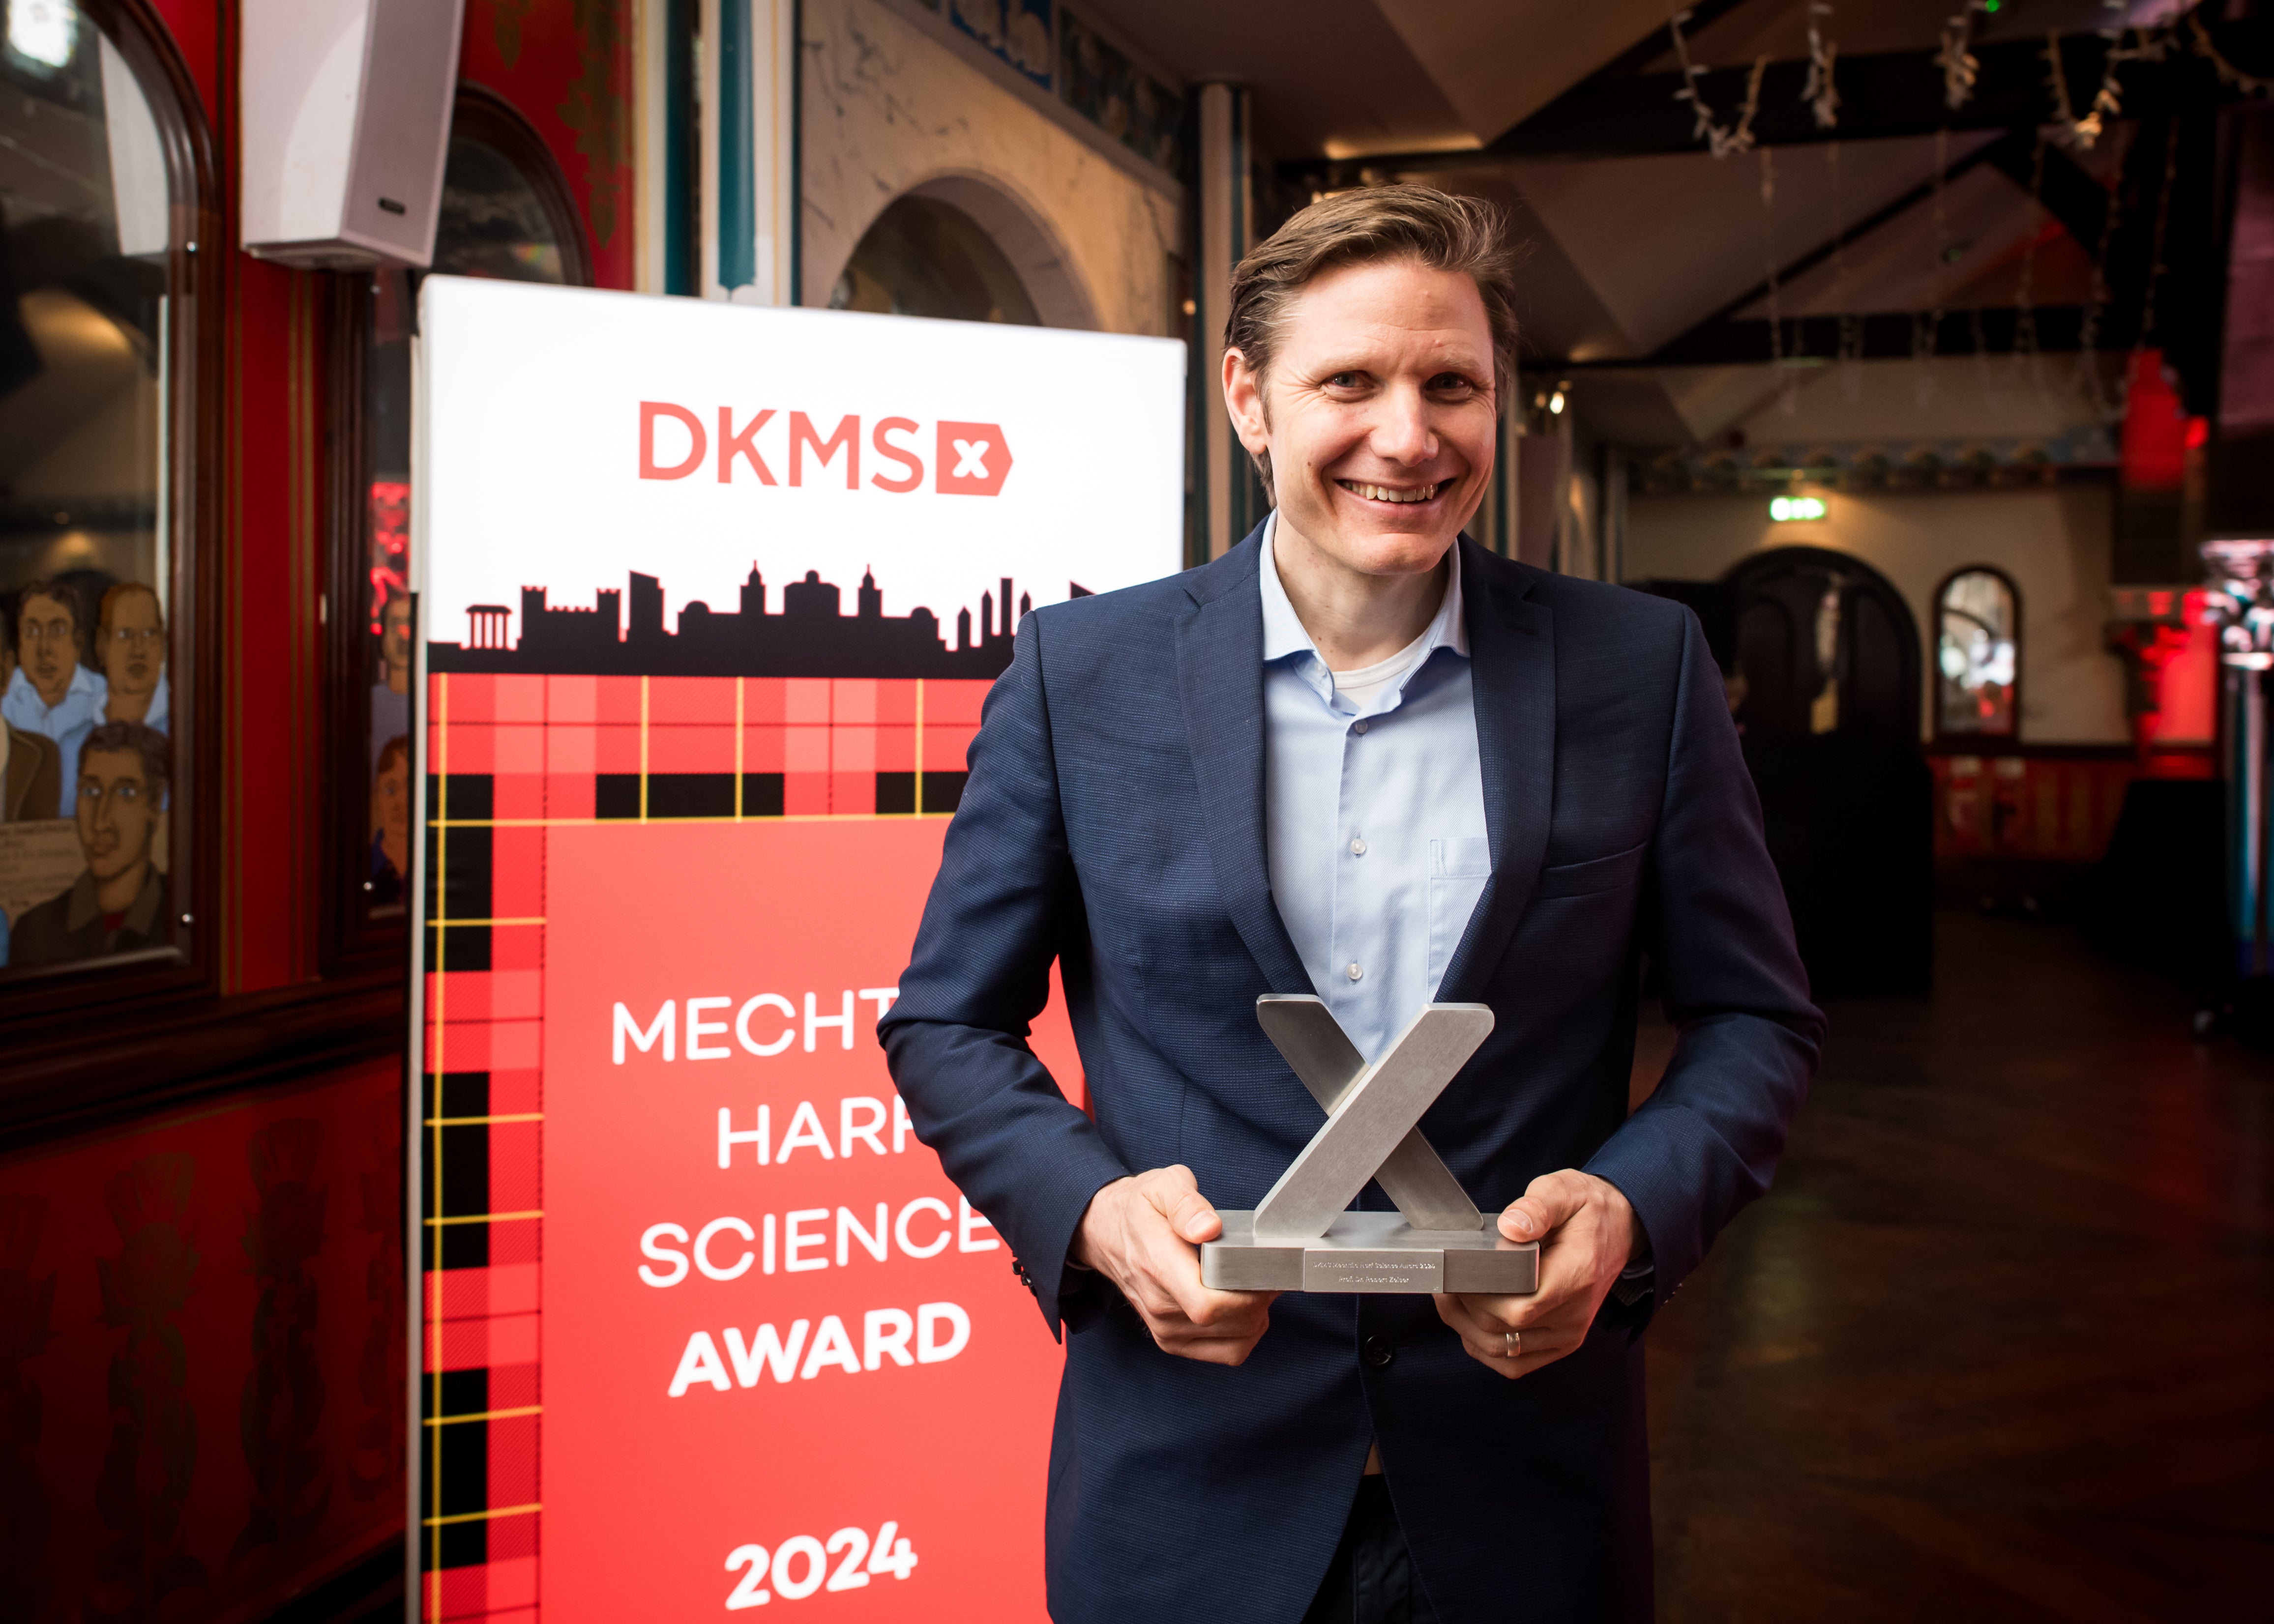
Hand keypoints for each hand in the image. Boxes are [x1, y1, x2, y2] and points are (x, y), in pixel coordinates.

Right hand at [1070, 1165, 1278, 1365]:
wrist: (1107, 1233)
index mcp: (1158, 1266)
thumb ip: (1186, 1204)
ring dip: (1257, 1316)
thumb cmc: (1139, 1210)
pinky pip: (1228, 1352)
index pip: (1208, 1304)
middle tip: (1267, 1271)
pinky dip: (1247, 1334)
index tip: (1266, 1270)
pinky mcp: (1173, 1342)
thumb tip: (1209, 1227)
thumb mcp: (1162, 1186)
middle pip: (1229, 1322)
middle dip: (1260, 1299)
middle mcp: (1159, 1306)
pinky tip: (1245, 1307)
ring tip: (1254, 1285)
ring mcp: (1165, 1329)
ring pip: (1235, 1342)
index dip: (1248, 1294)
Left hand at [1433, 1169, 1644, 1379]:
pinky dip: (1486, 1348)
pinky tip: (1471, 1323)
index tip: (1455, 1274)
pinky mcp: (1563, 1342)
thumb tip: (1511, 1228)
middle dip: (1463, 1309)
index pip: (1518, 1308)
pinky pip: (1516, 1363)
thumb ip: (1537, 1208)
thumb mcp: (1564, 1190)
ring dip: (1467, 1329)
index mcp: (1576, 1276)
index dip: (1478, 1297)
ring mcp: (1569, 1333)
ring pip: (1503, 1351)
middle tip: (1444, 1281)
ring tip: (1451, 1298)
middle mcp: (1575, 1313)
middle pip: (1503, 1331)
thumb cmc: (1587, 1209)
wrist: (1621, 1228)